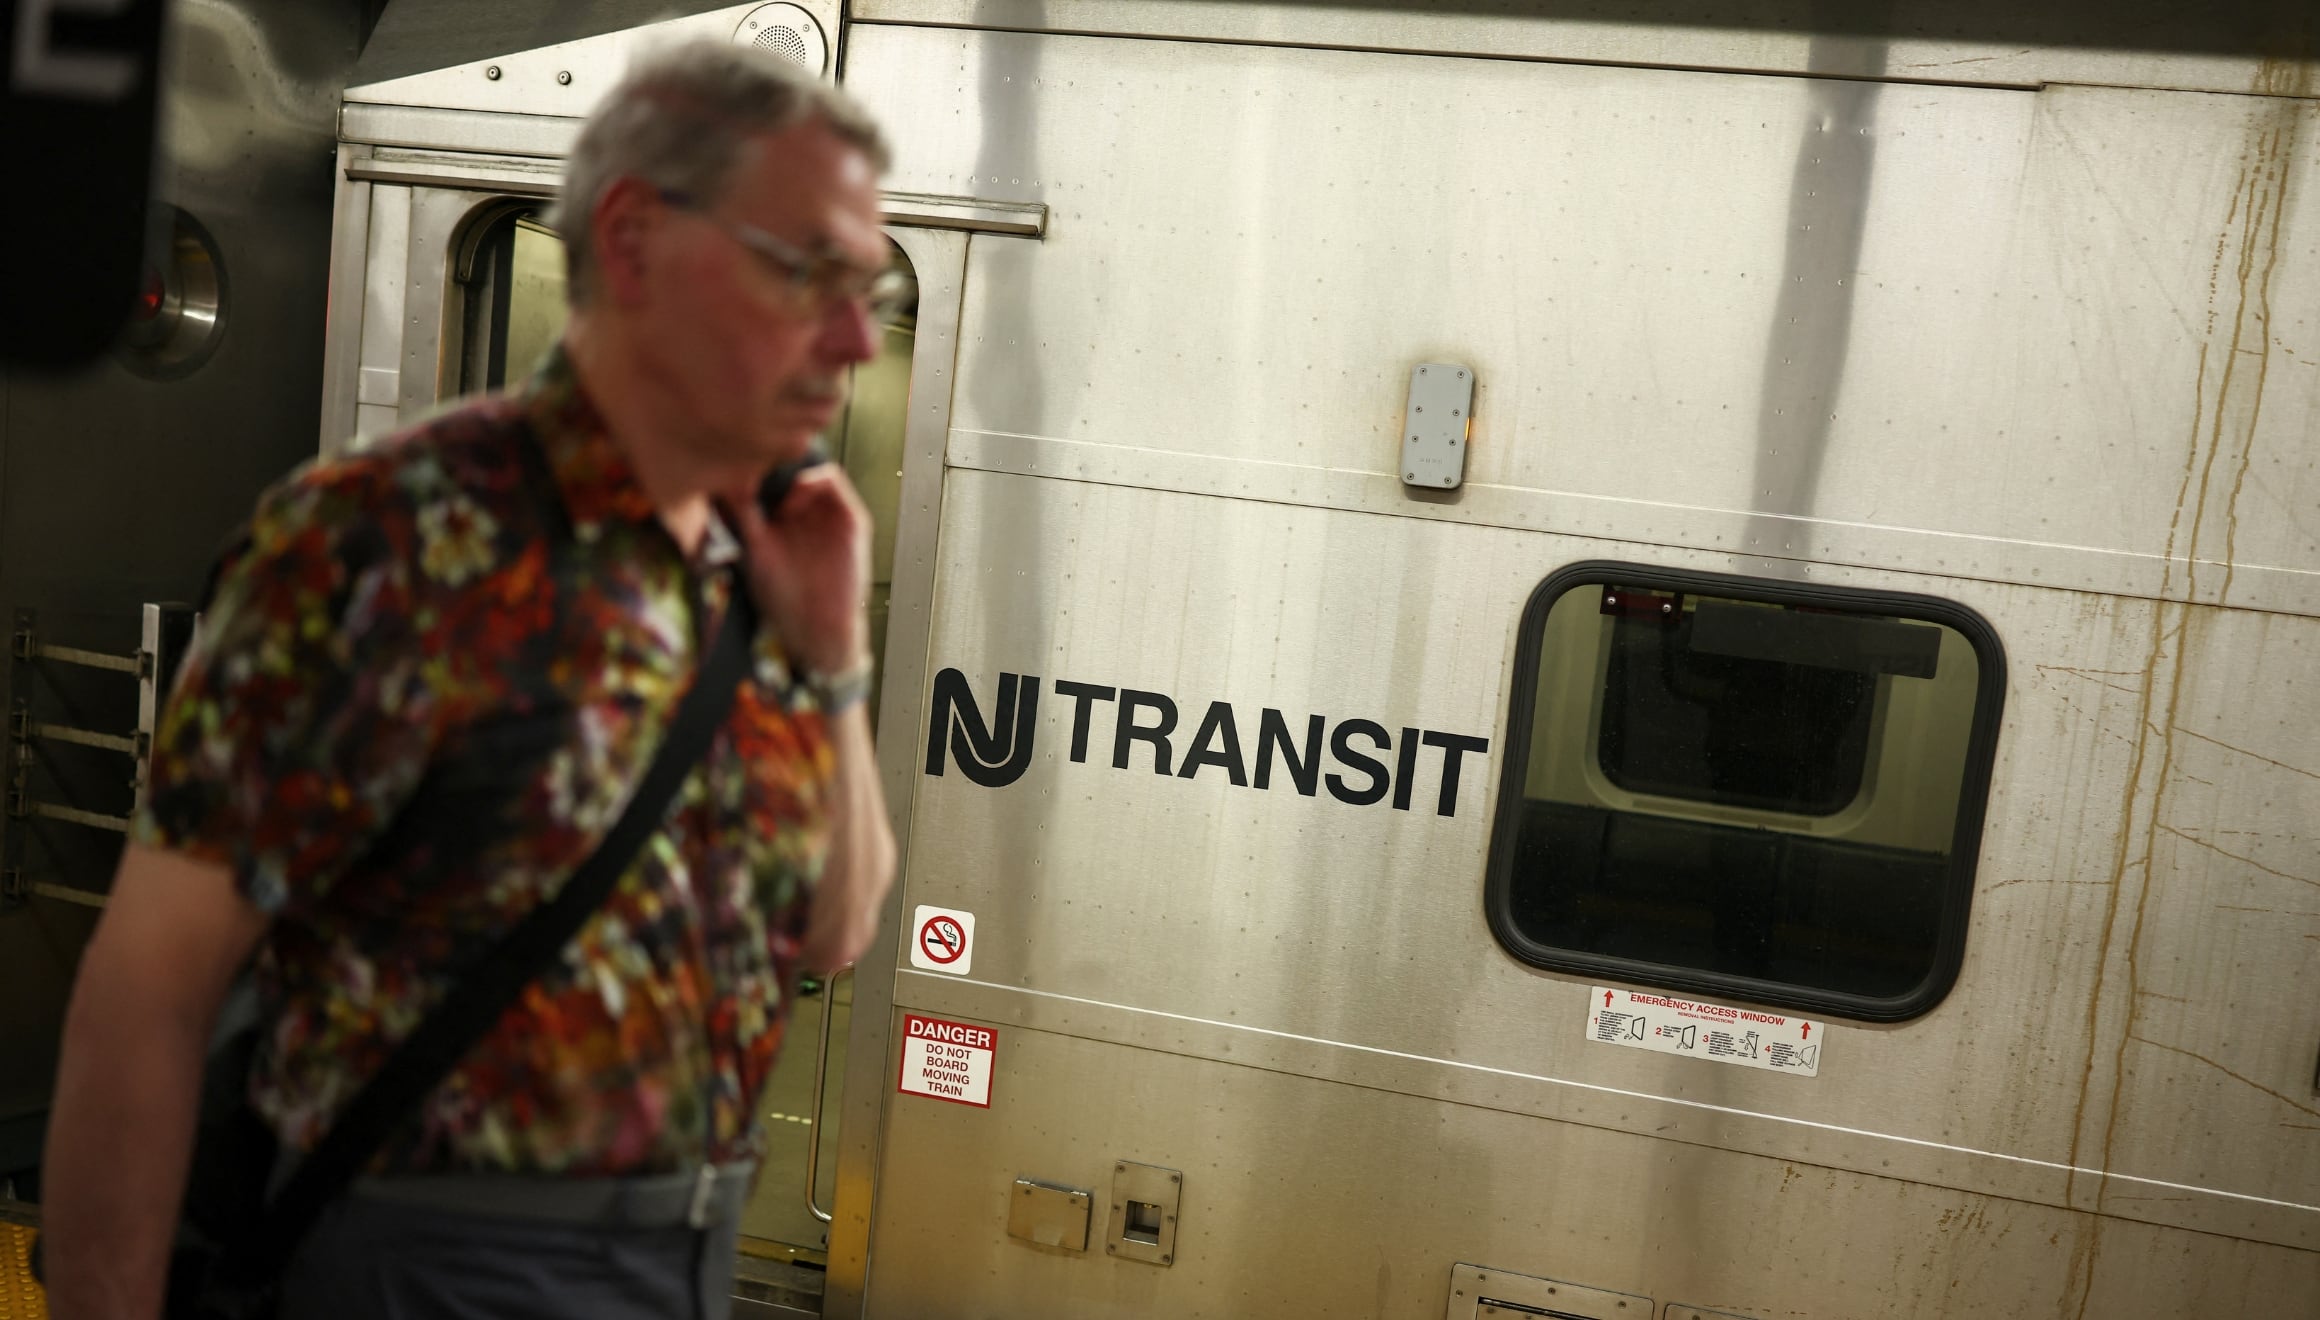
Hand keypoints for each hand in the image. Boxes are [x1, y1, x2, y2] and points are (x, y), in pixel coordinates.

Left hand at [721, 466, 869, 677]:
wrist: (817, 627)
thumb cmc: (784, 599)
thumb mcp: (754, 550)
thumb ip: (744, 515)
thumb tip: (725, 481)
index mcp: (784, 519)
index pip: (773, 478)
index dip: (758, 469)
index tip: (737, 467)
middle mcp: (807, 513)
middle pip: (792, 468)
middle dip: (774, 463)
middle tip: (752, 468)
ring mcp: (829, 514)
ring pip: (810, 469)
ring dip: (791, 471)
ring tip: (772, 492)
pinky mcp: (850, 519)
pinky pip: (834, 481)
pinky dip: (813, 480)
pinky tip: (791, 501)